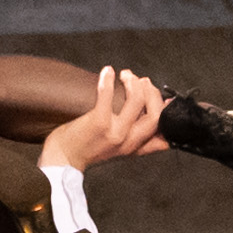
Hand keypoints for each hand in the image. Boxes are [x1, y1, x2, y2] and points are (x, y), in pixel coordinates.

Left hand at [40, 67, 170, 174]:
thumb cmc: (85, 150)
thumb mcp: (117, 150)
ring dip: (134, 83)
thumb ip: (135, 140)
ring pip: (137, 102)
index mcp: (134, 147)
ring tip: (127, 75)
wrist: (62, 161)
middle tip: (143, 81)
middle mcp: (128, 141)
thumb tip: (146, 119)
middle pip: (155, 115)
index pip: (164, 136)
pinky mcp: (98, 123)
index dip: (170, 115)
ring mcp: (114, 132)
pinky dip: (109, 80)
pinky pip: (108, 96)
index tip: (168, 100)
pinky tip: (108, 71)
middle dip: (153, 93)